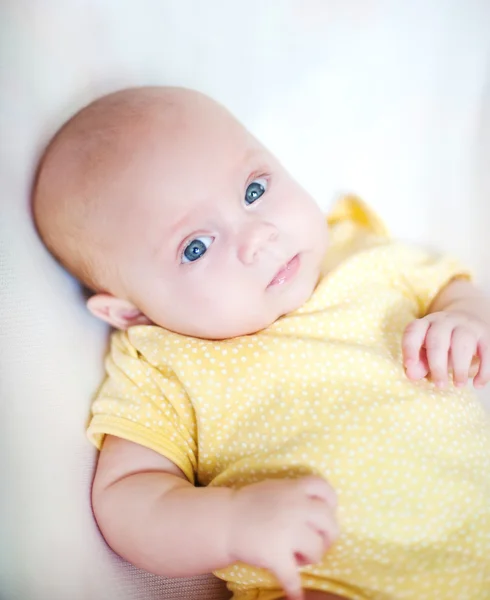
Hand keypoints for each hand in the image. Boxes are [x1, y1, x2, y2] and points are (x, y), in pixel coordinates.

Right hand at [226, 476, 337, 599]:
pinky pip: (293, 578)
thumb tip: (318, 508)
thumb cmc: (249, 504)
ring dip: (310, 557)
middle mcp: (296, 507)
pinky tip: (297, 598)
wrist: (224, 520)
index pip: (325, 490)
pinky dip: (296, 591)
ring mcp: (287, 531)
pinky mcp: (276, 555)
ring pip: (316, 551)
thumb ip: (296, 494)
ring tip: (295, 557)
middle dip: (326, 536)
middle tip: (314, 542)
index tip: (326, 512)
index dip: (330, 503)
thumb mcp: (275, 488)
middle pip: (329, 523)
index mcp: (294, 489)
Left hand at [402, 311, 489, 387]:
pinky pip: (487, 351)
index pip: (413, 331)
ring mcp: (466, 325)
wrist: (468, 320)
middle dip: (437, 364)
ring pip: (462, 343)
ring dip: (460, 367)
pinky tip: (478, 385)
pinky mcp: (485, 334)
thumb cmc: (441, 344)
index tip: (409, 365)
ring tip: (458, 386)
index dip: (410, 348)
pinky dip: (483, 370)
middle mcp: (444, 321)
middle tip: (440, 385)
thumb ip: (418, 363)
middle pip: (437, 339)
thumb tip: (411, 374)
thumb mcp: (427, 351)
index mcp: (425, 324)